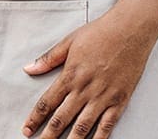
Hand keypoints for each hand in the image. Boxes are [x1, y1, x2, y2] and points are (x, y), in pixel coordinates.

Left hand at [20, 10, 156, 137]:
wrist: (130, 30)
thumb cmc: (100, 33)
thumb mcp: (69, 42)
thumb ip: (49, 59)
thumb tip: (29, 69)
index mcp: (70, 75)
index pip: (47, 102)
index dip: (35, 118)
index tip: (27, 129)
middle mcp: (85, 89)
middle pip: (62, 118)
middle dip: (49, 135)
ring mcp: (103, 97)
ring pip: (83, 126)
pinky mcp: (120, 101)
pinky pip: (107, 125)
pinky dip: (99, 138)